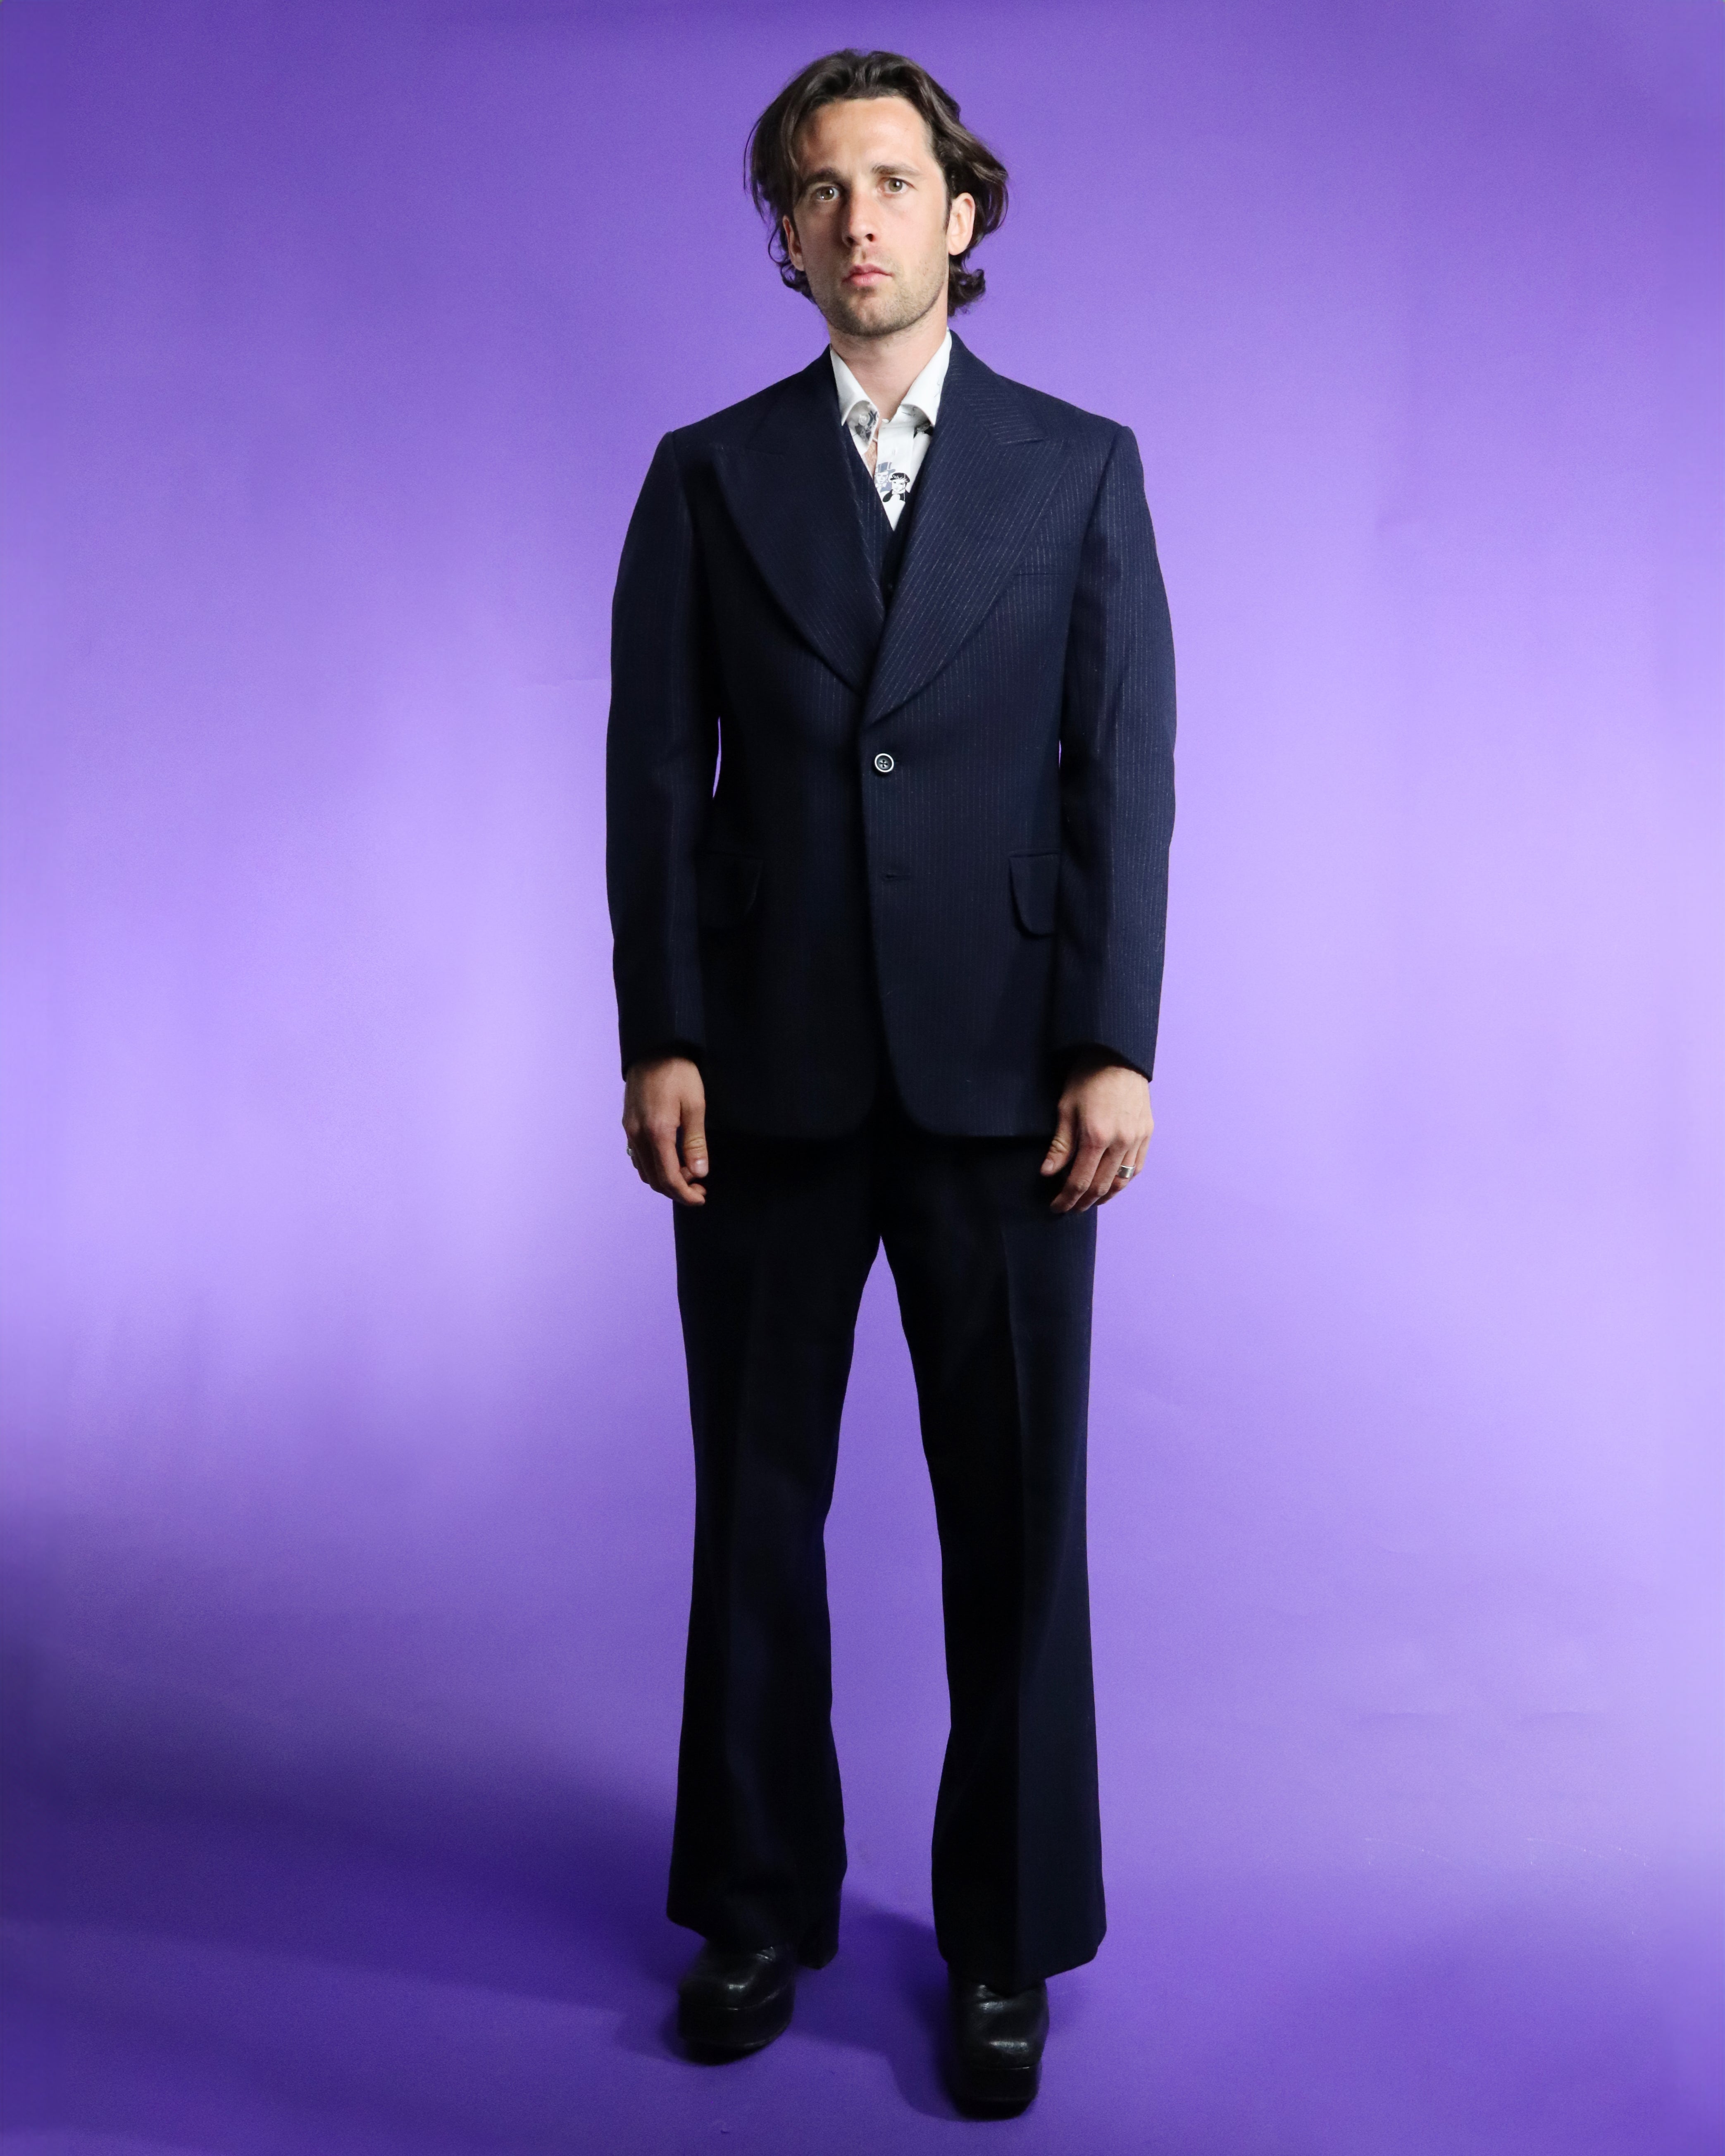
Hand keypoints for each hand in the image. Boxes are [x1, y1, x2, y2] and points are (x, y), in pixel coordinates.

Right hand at [622, 1056, 707, 1205]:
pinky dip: (653, 1167)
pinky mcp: (628, 1124)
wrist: (654, 1048)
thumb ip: (695, 1142)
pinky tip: (670, 1160)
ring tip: (688, 1175)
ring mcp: (630, 1130)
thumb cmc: (678, 1073)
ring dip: (665, 1180)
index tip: (701, 1197)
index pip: (668, 1178)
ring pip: (644, 1171)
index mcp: (656, 1133)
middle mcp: (638, 1135)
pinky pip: (638, 1157)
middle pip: (654, 1179)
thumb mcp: (695, 1105)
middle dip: (677, 1191)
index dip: (685, 1194)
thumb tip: (698, 1172)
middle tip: (698, 1189)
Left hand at [1039, 1053, 1152, 1213]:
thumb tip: (1048, 1173)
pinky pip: (1136, 1168)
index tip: (1056, 1207)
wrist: (1118, 1056)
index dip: (1067, 1198)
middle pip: (1101, 1186)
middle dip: (1083, 1202)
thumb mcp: (1065, 1108)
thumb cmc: (1087, 1078)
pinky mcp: (1147, 1133)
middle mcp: (1120, 1142)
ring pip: (1121, 1181)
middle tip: (1070, 1209)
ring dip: (1104, 1196)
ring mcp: (1137, 1139)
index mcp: (1097, 1137)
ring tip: (1089, 1201)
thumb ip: (1060, 1145)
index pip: (1080, 1181)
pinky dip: (1122, 1182)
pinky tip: (1111, 1185)